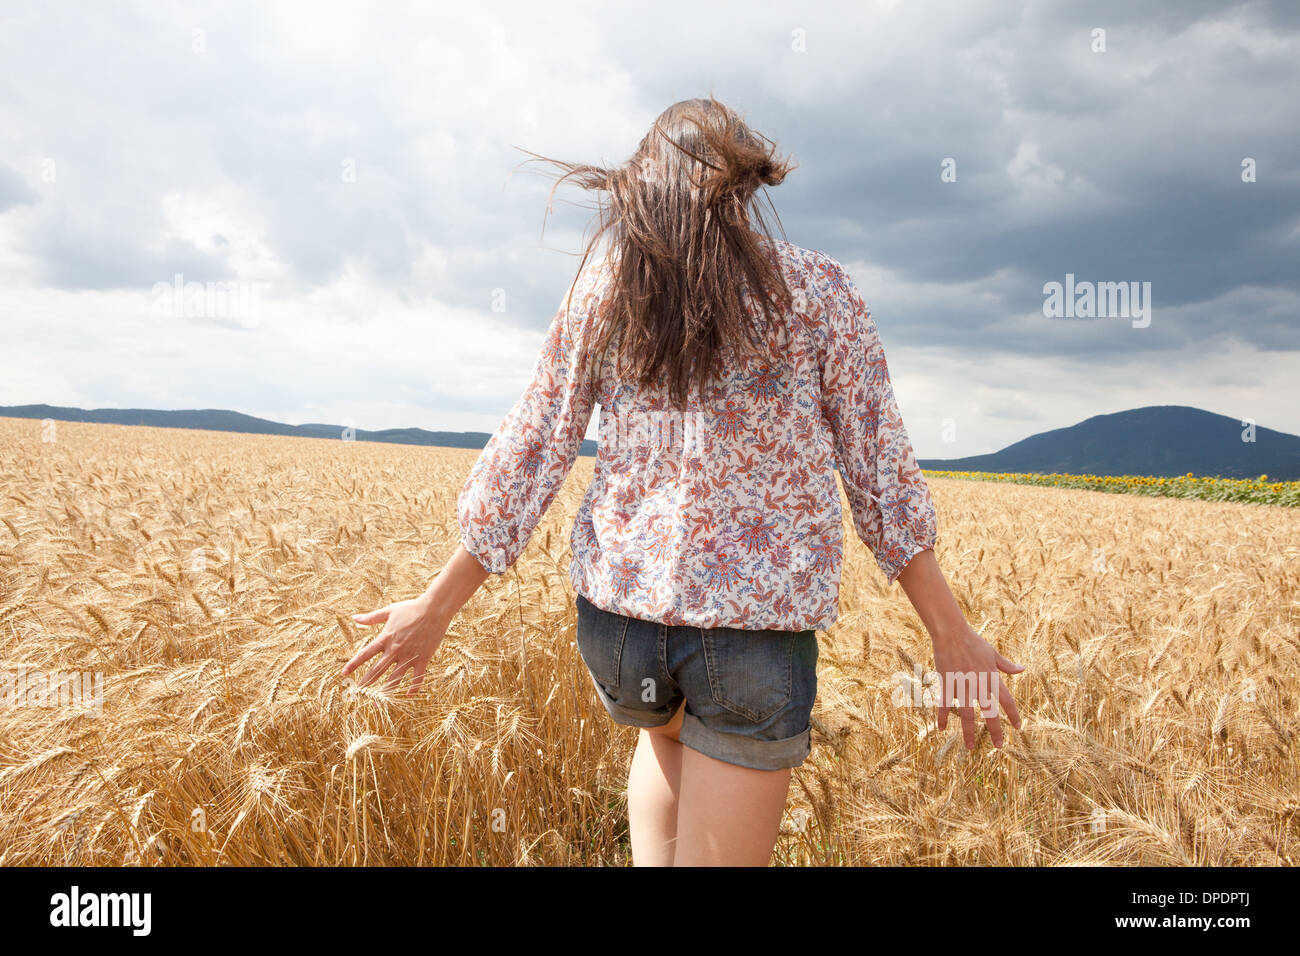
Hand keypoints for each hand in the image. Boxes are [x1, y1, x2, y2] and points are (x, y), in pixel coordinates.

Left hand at [342, 594, 446, 695]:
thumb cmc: (411, 608)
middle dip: (366, 683)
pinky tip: (408, 695)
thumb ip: (371, 618)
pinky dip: (413, 687)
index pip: (365, 654)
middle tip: (358, 693)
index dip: (353, 664)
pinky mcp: (423, 658)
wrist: (434, 609)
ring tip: (378, 701)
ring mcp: (409, 655)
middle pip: (377, 670)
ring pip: (395, 677)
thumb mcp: (389, 611)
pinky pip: (417, 677)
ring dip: (386, 690)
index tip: (343, 673)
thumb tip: (354, 618)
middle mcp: (395, 649)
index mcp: (385, 638)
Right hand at [930, 623, 1023, 748]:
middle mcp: (979, 684)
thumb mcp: (992, 653)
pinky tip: (940, 728)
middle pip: (989, 712)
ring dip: (968, 732)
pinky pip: (944, 704)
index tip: (1018, 727)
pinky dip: (942, 717)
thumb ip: (1006, 665)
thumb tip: (1022, 669)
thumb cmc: (973, 641)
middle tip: (999, 746)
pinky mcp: (947, 684)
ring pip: (966, 714)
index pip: (1006, 700)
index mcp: (992, 677)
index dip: (1013, 715)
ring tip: (970, 747)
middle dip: (995, 730)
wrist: (951, 633)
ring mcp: (962, 685)